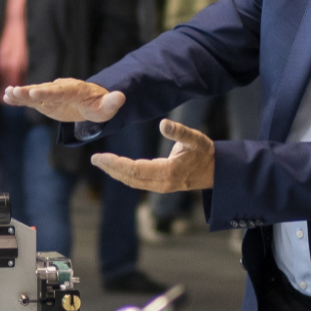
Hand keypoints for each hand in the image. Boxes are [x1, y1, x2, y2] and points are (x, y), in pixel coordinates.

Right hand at [2, 78, 124, 123]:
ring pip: (34, 93)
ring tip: (7, 94)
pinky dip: (20, 98)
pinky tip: (6, 97)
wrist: (92, 102)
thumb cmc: (101, 106)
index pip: (59, 91)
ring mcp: (51, 94)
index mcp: (74, 90)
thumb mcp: (108, 107)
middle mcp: (60, 88)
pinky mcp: (45, 101)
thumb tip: (121, 97)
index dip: (47, 92)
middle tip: (14, 91)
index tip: (35, 92)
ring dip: (21, 94)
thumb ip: (112, 103)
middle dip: (29, 91)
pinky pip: (31, 99)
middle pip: (43, 90)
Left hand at [90, 118, 213, 192]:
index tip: (101, 157)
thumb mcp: (196, 139)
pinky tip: (115, 167)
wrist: (216, 172)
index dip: (116, 164)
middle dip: (111, 168)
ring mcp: (160, 187)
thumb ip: (180, 132)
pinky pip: (137, 181)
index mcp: (168, 172)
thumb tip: (163, 124)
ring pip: (132, 181)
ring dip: (115, 172)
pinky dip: (124, 175)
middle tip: (95, 159)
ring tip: (100, 162)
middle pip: (130, 177)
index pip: (135, 169)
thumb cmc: (205, 153)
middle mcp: (162, 183)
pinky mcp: (160, 185)